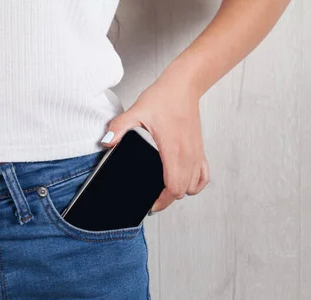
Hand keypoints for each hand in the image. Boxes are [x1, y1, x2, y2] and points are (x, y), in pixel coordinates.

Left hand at [101, 79, 209, 212]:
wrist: (184, 86)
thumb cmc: (164, 98)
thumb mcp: (136, 111)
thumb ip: (119, 128)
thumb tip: (107, 143)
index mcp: (173, 151)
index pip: (173, 188)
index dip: (161, 200)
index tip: (149, 202)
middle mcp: (188, 155)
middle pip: (183, 192)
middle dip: (167, 199)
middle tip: (151, 197)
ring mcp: (196, 154)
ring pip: (194, 187)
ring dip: (180, 191)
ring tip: (164, 189)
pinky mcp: (200, 150)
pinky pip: (203, 177)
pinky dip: (195, 183)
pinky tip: (183, 181)